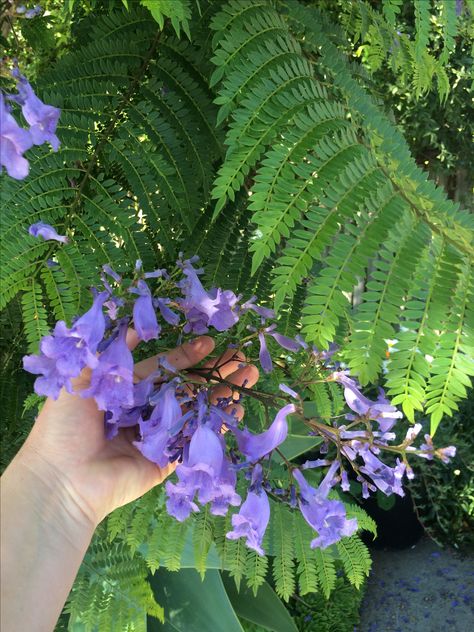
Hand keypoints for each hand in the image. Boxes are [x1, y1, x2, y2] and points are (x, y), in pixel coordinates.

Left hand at [15, 333, 258, 528]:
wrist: (61, 479)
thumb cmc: (66, 425)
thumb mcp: (82, 377)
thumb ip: (112, 350)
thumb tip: (136, 322)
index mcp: (125, 392)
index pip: (163, 369)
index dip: (186, 355)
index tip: (210, 342)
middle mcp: (144, 412)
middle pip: (186, 388)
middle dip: (213, 372)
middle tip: (241, 358)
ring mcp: (158, 437)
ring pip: (195, 411)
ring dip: (222, 393)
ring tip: (249, 375)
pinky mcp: (166, 462)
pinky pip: (195, 440)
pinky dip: (217, 425)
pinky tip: (237, 408)